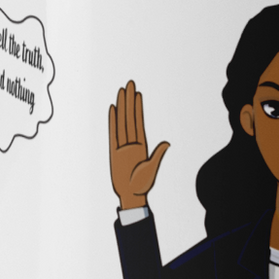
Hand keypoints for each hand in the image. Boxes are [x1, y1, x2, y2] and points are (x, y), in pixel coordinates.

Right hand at [108, 80, 169, 209]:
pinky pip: (112, 134)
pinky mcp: (114, 152)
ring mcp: (122, 145)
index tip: (137, 93)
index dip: (137, 107)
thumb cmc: (142, 185)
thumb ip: (158, 154)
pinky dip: (112, 121)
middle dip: (129, 100)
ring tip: (121, 91)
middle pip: (129, 117)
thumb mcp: (152, 168)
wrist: (131, 195)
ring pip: (121, 122)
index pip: (138, 121)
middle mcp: (131, 142)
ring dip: (121, 106)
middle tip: (129, 83)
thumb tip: (167, 143)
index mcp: (141, 144)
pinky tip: (112, 109)